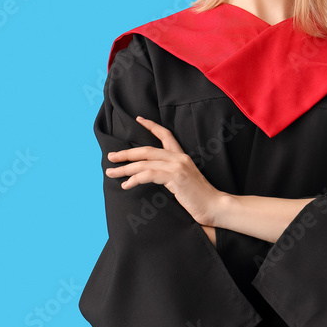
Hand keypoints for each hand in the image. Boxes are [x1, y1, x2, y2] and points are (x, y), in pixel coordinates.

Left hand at [106, 116, 226, 226]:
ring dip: (124, 168)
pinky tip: (126, 185)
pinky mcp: (175, 177)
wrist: (215, 206)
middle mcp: (179, 157)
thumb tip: (151, 177)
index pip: (166, 135)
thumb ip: (170, 175)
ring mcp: (177, 166)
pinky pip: (148, 174)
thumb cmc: (200, 198)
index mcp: (182, 157)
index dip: (151, 126)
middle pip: (146, 150)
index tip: (139, 119)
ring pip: (144, 163)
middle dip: (126, 154)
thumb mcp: (183, 182)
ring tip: (111, 173)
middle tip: (111, 157)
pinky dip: (134, 179)